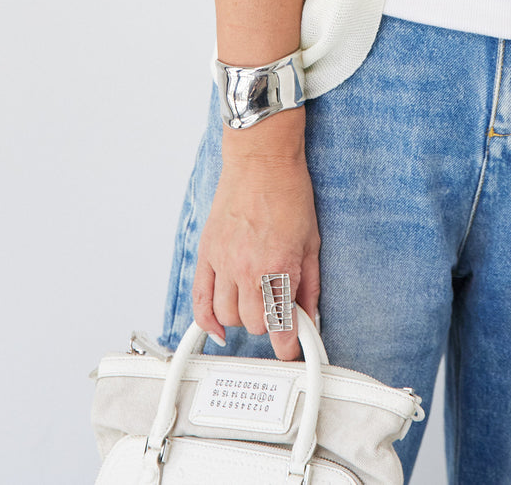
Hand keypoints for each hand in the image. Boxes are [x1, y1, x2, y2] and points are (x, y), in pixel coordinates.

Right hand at [191, 123, 320, 360]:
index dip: (289, 346)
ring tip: (256, 304)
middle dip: (270, 324)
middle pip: (253, 324)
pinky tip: (217, 328)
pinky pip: (199, 299)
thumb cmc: (289, 193)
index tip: (292, 350)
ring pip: (226, 317)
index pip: (281, 326)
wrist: (262, 160)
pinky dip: (205, 320)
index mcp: (278, 267)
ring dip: (243, 318)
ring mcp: (223, 262)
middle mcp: (247, 269)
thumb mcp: (311, 242)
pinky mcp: (207, 254)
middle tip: (280, 312)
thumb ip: (309, 285)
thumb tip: (310, 316)